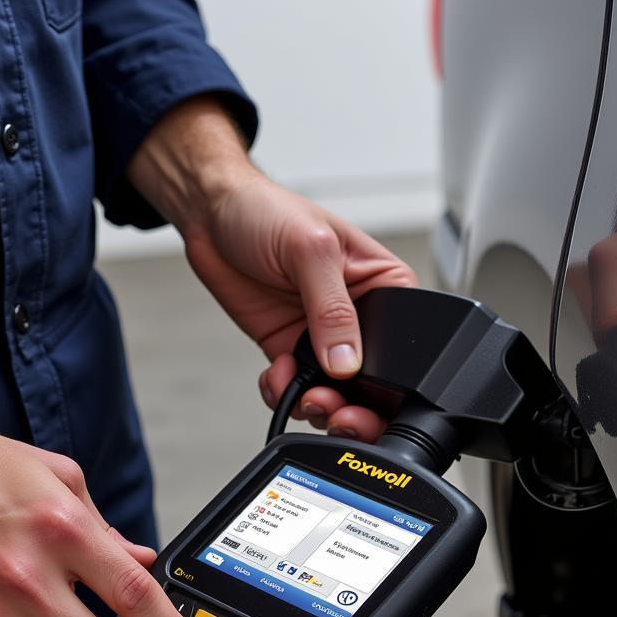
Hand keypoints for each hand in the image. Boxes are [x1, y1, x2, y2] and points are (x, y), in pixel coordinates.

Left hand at [128, 98, 416, 442]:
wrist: (211, 216)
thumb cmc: (266, 211)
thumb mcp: (310, 249)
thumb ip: (333, 309)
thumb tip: (347, 362)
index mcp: (383, 287)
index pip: (405, 342)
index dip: (389, 373)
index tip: (362, 388)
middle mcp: (359, 317)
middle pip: (374, 381)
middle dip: (354, 404)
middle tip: (331, 405)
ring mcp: (323, 338)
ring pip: (336, 394)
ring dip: (317, 404)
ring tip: (303, 393)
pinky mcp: (291, 350)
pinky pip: (296, 390)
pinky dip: (285, 394)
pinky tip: (276, 374)